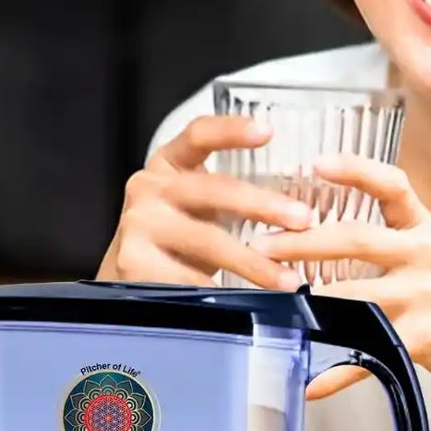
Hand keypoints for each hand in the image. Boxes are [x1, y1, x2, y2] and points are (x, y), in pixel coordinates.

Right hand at [98, 115, 313, 289]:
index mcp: (168, 164)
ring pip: (207, 240)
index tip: (267, 132)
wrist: (128, 272)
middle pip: (212, 190)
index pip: (198, 135)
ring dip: (253, 261)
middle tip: (302, 220)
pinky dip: (223, 290)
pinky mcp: (135, 263)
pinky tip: (247, 299)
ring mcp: (139, 225)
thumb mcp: (197, 203)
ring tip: (287, 278)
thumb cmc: (177, 233)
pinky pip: (189, 278)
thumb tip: (297, 210)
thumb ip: (231, 195)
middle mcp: (149, 188)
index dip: (231, 130)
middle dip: (262, 206)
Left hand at [252, 154, 430, 406]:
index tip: (317, 162)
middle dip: (303, 241)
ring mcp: (424, 297)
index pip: (392, 186)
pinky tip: (311, 382)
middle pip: (356, 238)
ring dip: (308, 302)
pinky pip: (368, 354)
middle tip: (263, 244)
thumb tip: (324, 242)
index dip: (355, 170)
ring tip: (273, 305)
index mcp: (426, 232)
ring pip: (353, 296)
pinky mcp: (422, 339)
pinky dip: (335, 372)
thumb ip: (391, 246)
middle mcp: (425, 256)